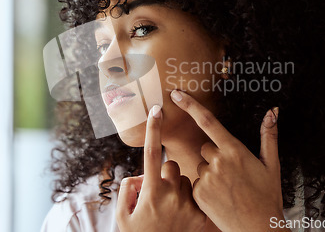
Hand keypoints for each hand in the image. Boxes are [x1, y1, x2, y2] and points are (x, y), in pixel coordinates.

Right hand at [116, 105, 205, 231]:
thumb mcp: (122, 215)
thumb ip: (127, 188)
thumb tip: (141, 176)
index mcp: (151, 191)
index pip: (152, 153)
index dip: (153, 129)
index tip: (156, 108)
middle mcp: (171, 195)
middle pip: (172, 166)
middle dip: (165, 174)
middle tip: (160, 194)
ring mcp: (189, 206)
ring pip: (187, 180)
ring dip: (179, 189)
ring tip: (173, 211)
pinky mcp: (202, 217)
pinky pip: (198, 195)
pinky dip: (191, 201)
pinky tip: (184, 217)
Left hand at [171, 90, 288, 231]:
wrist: (258, 228)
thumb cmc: (267, 196)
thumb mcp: (271, 164)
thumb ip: (269, 135)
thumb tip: (273, 110)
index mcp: (234, 150)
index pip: (208, 121)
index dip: (190, 105)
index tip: (176, 94)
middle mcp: (217, 161)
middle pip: (205, 148)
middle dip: (214, 156)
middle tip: (232, 174)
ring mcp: (206, 178)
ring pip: (201, 166)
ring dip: (210, 173)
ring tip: (227, 189)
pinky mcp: (197, 193)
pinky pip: (195, 182)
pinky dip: (204, 188)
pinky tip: (219, 197)